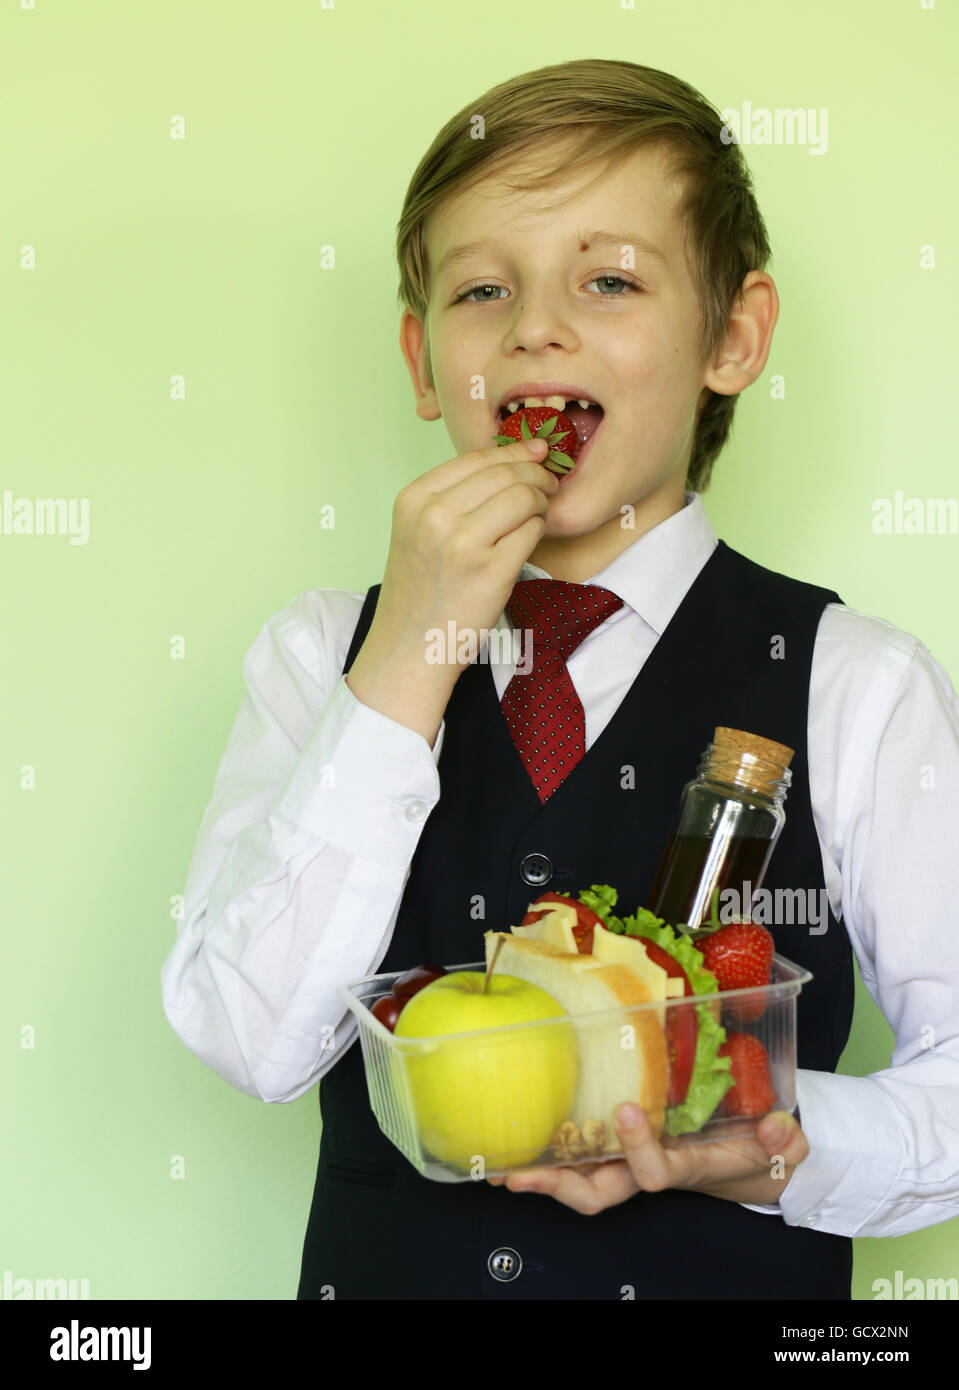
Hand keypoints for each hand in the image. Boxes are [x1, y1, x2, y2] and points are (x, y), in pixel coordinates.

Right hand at [370, 437, 559, 665]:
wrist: (410, 646)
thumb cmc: (420, 589)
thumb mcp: (418, 530)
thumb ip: (454, 495)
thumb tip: (517, 457)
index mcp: (414, 499)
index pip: (477, 457)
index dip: (515, 452)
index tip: (537, 453)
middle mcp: (435, 516)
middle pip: (506, 473)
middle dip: (537, 474)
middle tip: (549, 486)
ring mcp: (463, 543)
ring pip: (524, 497)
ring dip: (540, 503)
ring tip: (536, 516)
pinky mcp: (491, 571)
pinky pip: (532, 532)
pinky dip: (538, 531)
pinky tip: (528, 541)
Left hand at [486, 1106, 808, 1215]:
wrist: (746, 1158)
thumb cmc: (757, 1149)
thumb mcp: (782, 1144)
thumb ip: (784, 1139)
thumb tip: (776, 1129)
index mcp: (686, 1167)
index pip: (656, 1171)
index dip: (639, 1148)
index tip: (627, 1109)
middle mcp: (649, 1169)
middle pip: (599, 1193)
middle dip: (559, 1188)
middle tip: (521, 1174)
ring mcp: (629, 1161)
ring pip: (579, 1179)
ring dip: (540, 1173)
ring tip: (500, 1163)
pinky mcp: (618, 1145)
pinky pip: (579, 1154)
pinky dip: (548, 1151)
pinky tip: (517, 1139)